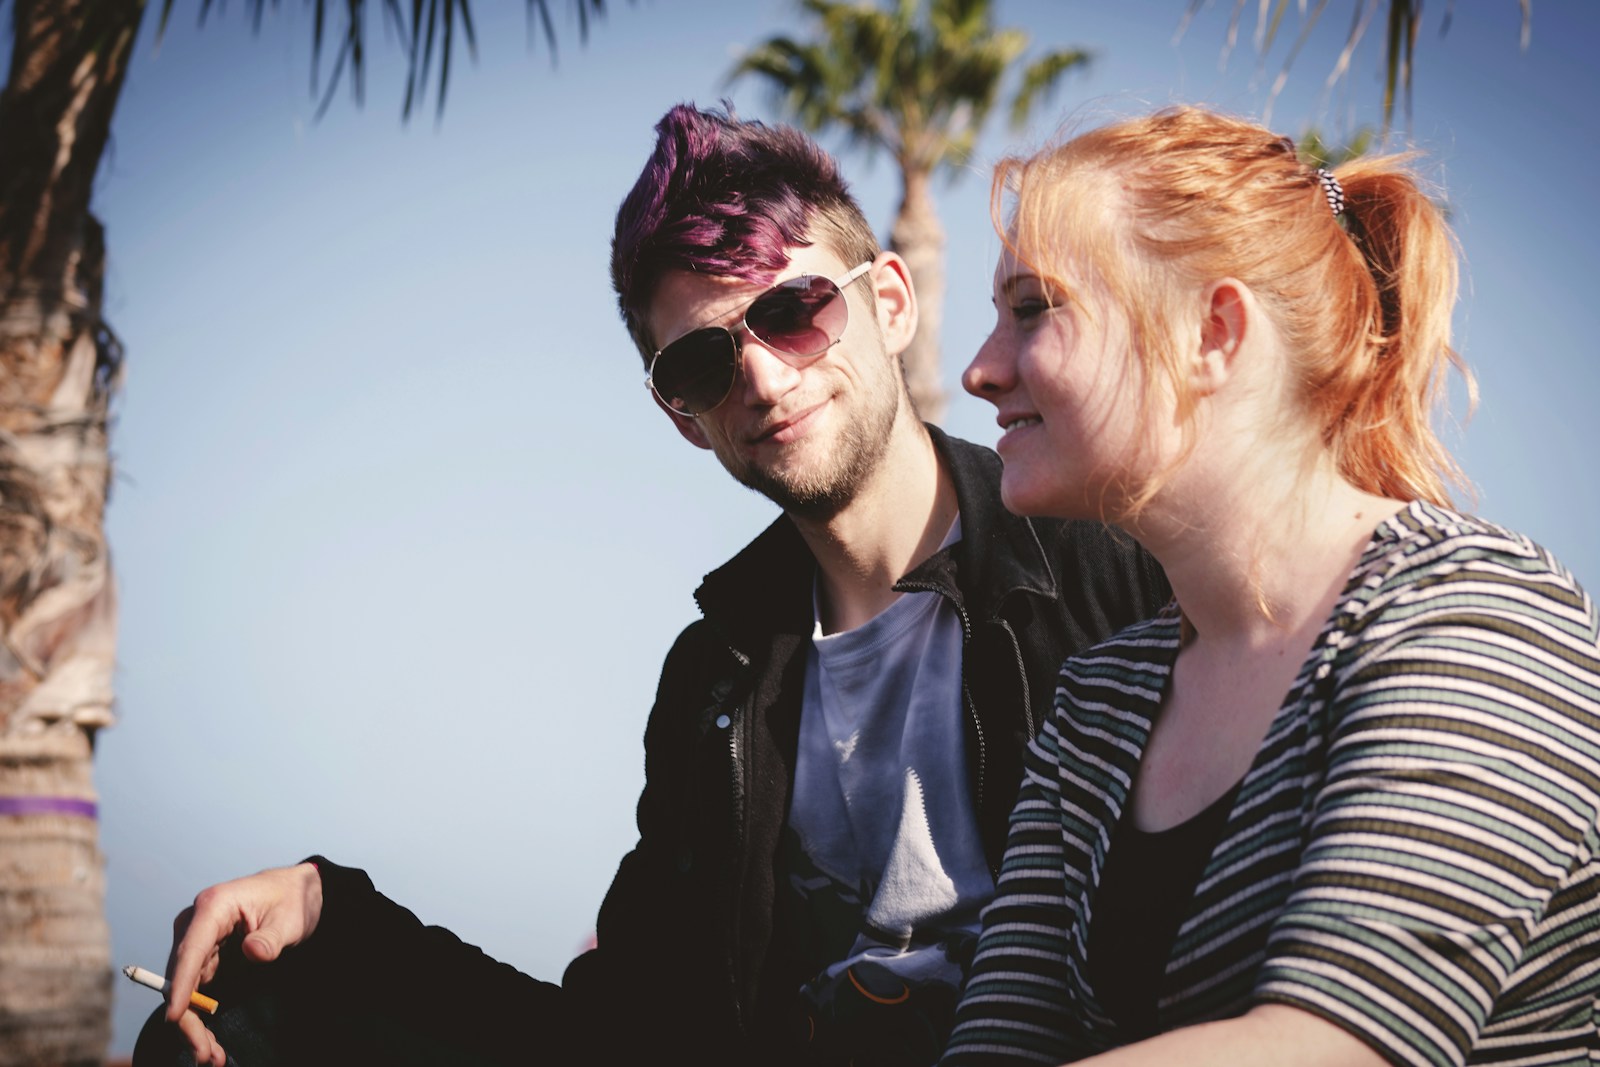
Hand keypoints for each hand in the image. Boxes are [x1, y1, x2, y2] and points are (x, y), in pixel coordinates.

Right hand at [163, 862, 322, 1065]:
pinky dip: (199, 1016)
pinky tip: (209, 1041)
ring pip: (184, 990)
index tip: (175, 1016)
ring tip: (210, 1056)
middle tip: (204, 1053)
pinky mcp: (204, 957)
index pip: (190, 950)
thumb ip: (272, 937)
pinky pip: (195, 990)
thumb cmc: (292, 899)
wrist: (295, 892)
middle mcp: (196, 924)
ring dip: (193, 1024)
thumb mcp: (291, 918)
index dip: (181, 985)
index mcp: (213, 906)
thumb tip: (253, 952)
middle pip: (180, 977)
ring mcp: (197, 942)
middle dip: (188, 1018)